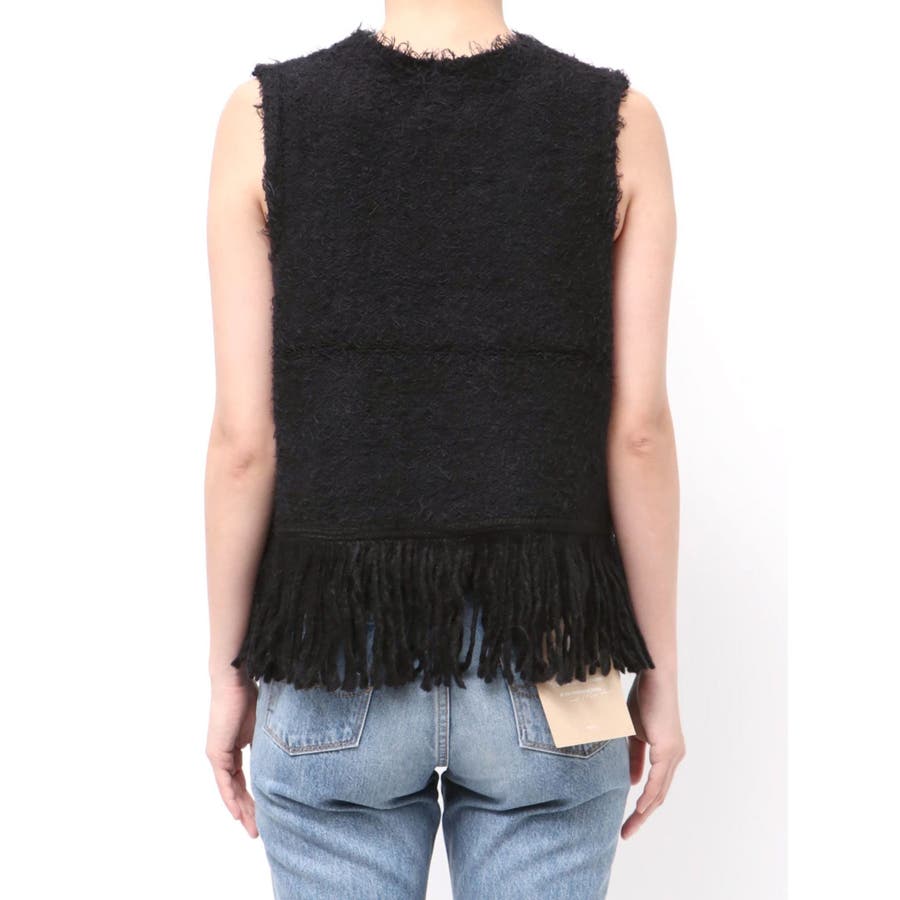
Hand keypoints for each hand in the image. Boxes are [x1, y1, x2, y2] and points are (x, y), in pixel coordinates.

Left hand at [206, 673, 258, 837]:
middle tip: (258, 830)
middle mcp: (225, 753)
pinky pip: (224, 782)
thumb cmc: (252, 691)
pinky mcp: (216, 752)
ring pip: (230, 789)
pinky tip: (237, 814)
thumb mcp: (266, 723)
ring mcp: (219, 754)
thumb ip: (272, 739)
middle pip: (237, 788)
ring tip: (252, 828)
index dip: (253, 796)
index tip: (264, 812)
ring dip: (242, 810)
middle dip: (249, 810)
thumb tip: (289, 750)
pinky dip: (230, 798)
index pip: (244, 778)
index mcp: (236, 745)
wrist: (234, 678)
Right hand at [621, 667, 685, 838]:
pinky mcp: (668, 748)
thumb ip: (633, 757)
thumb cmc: (643, 698)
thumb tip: (631, 782)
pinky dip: (648, 794)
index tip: (626, 820)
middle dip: (642, 816)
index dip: (641, 805)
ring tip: (629, 828)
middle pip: (659, 795)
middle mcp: (674, 756)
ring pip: (659, 791)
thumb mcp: (633, 733)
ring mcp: (673, 753)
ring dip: (644, 811)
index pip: (654, 787)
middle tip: (626, 833)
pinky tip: (639, 807)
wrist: (654, 676)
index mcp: (666, 753)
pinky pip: (658, 778)